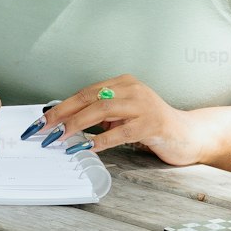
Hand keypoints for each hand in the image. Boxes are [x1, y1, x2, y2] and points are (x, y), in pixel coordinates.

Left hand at [35, 74, 201, 166]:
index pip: (86, 92)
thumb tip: (66, 123)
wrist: (188, 135)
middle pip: (90, 99)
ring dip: (78, 125)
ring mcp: (144, 105)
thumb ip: (102, 114)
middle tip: (45, 130)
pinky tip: (89, 147)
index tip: (43, 120)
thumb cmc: (152, 126)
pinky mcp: (152, 124)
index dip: (62, 106)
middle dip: (63, 115)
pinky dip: (102, 139)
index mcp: (123, 83)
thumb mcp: (124, 115)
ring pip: (103, 111)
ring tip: (61, 138)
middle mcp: (133, 89)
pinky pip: (122, 131)